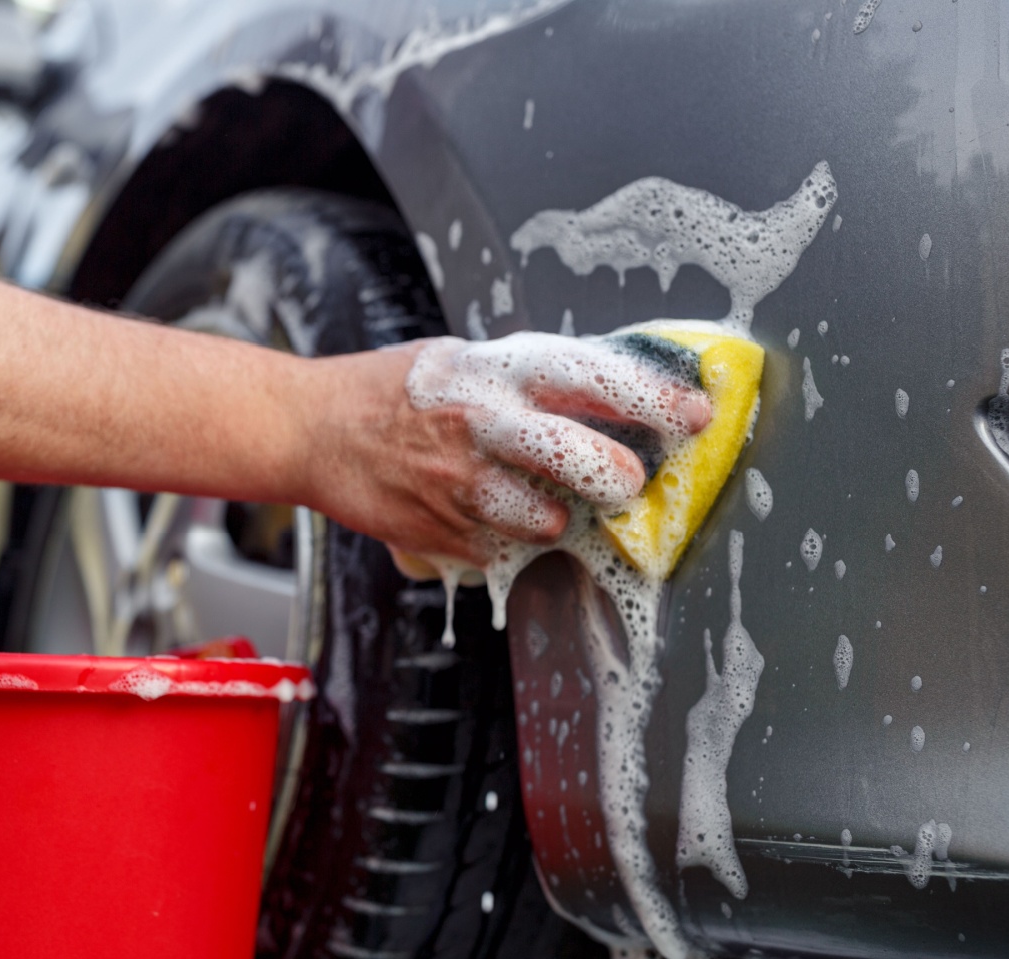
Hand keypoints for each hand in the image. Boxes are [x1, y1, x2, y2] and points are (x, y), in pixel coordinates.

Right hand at [299, 335, 710, 569]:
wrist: (312, 428)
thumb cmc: (395, 389)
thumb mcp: (466, 359)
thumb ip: (532, 380)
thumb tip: (613, 396)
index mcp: (496, 372)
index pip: (592, 379)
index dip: (652, 400)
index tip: (696, 416)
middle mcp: (483, 425)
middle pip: (582, 460)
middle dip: (618, 476)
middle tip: (623, 480)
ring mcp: (460, 486)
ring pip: (547, 520)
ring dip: (555, 516)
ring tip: (535, 497)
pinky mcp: (442, 534)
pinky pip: (503, 548)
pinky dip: (505, 536)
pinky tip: (480, 512)